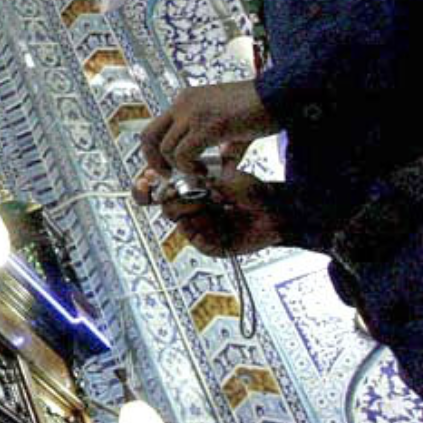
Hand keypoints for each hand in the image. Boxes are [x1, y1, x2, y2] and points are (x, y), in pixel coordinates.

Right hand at [133, 168, 284, 255]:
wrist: (278, 211)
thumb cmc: (253, 192)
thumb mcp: (223, 177)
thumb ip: (197, 180)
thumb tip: (172, 182)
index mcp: (188, 192)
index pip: (157, 191)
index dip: (146, 187)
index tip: (145, 179)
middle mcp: (191, 210)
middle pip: (165, 207)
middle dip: (172, 198)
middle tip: (184, 192)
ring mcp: (199, 228)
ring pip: (180, 223)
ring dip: (191, 212)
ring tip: (210, 204)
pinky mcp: (210, 245)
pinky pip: (197, 242)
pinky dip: (203, 234)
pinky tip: (216, 225)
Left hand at [140, 81, 277, 178]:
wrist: (281, 95)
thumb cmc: (262, 110)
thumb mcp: (234, 128)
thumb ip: (224, 148)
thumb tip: (223, 171)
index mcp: (186, 100)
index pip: (156, 127)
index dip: (156, 151)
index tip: (168, 168)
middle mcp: (183, 103)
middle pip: (149, 136)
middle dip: (154, 161)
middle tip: (169, 176)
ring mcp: (193, 113)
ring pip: (166, 148)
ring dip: (180, 168)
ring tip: (199, 173)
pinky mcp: (207, 126)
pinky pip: (183, 153)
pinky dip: (190, 168)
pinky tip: (206, 172)